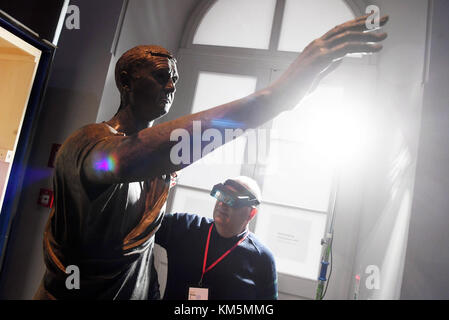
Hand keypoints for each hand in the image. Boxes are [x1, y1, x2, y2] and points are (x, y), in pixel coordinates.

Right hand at [271, 14, 388, 109]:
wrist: (277, 98)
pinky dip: (362, 46)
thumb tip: (341, 58)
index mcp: (315, 48)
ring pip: (348, 36)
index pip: (339, 31)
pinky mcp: (318, 60)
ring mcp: (317, 51)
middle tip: (385, 19)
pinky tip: (375, 48)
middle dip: (367, 23)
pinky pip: (345, 48)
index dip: (357, 25)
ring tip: (384, 36)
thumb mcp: (315, 76)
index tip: (373, 24)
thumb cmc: (293, 91)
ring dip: (368, 35)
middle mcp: (316, 45)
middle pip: (345, 28)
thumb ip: (327, 66)